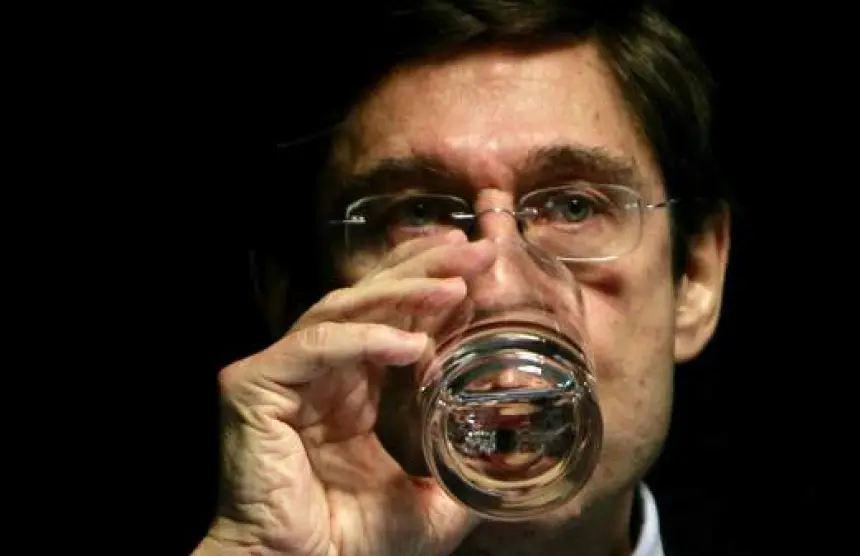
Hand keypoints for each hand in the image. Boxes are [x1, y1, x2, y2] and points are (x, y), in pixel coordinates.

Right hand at [198, 231, 496, 555]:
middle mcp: (319, 373)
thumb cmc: (348, 546)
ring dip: (401, 292)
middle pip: (371, 298)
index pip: (392, 318)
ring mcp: (284, 375)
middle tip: (475, 251)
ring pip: (342, 308)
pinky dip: (362, 338)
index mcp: (351, 391)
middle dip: (424, 269)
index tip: (480, 269)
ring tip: (454, 285)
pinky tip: (410, 343)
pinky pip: (314, 346)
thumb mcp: (428, 505)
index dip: (433, 289)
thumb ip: (460, 475)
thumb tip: (508, 462)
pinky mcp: (255, 387)